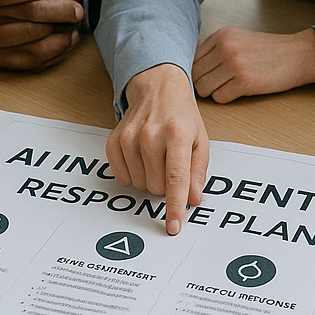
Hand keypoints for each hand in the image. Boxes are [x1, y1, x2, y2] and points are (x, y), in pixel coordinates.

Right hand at [106, 64, 208, 234]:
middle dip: (166, 185)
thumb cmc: (181, 116)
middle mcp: (151, 136)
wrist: (158, 88)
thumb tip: (194, 199)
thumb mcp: (200, 140)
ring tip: (157, 157)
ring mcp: (129, 138)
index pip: (176, 179)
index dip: (175, 206)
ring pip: (139, 185)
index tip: (173, 226)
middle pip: (156, 187)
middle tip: (171, 164)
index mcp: (177, 135)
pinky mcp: (114, 142)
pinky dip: (134, 175)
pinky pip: (123, 178)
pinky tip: (141, 158)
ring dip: (150, 179)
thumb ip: (198, 172)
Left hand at [191, 27, 314, 101]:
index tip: (210, 76)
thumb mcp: (238, 39)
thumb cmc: (268, 50)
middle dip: (204, 83)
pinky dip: (227, 98)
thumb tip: (192, 68)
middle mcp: (225, 47)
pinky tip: (239, 91)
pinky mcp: (244, 82)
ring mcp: (234, 64)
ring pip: (204, 88)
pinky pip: (219, 98)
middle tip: (219, 85)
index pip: (192, 58)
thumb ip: (216, 49)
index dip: (199, 71)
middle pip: (195, 74)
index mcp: (221, 35)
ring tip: (230, 86)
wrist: (298, 55)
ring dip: (214, 92)